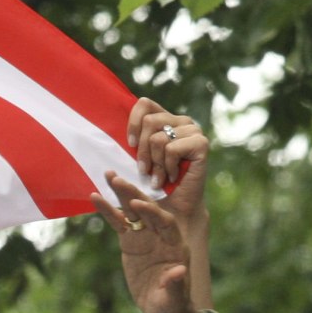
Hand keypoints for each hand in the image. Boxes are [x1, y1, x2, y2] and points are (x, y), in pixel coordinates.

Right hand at [93, 171, 193, 312]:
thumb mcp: (174, 298)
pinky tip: (95, 197)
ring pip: (132, 211)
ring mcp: (145, 237)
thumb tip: (178, 272)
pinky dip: (108, 210)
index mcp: (176, 246)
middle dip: (133, 194)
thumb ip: (175, 284)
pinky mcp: (130, 242)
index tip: (139, 203)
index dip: (153, 212)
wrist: (164, 309)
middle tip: (117, 179)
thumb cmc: (172, 305)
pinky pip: (118, 223)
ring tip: (108, 175)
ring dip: (120, 193)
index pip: (165, 223)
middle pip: (148, 210)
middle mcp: (161, 236)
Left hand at [127, 97, 208, 232]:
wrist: (174, 209)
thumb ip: (132, 138)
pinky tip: (174, 176)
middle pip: (150, 121)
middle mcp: (181, 121)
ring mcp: (194, 130)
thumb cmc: (153, 185)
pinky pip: (172, 149)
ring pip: (159, 139)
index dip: (134, 123)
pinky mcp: (202, 143)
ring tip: (160, 178)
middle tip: (145, 171)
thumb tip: (110, 119)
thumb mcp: (138, 157)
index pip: (144, 103)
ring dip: (156, 164)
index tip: (130, 145)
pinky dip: (169, 167)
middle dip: (143, 151)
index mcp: (166, 119)